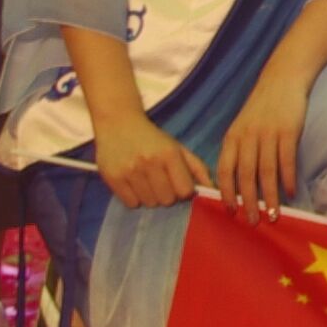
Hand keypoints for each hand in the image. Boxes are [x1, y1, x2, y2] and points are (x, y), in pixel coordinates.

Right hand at [91, 104, 206, 210]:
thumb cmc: (152, 138)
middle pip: (167, 200)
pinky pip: (131, 203)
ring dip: (151, 197)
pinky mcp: (113, 178)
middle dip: (168, 195)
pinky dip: (135, 198)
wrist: (118, 123)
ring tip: (147, 181)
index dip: (184, 190)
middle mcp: (150, 163)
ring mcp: (130, 171)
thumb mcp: (177, 148)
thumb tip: (214, 189)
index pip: (185, 191)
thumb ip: (197, 168)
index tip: (178, 183)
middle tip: (161, 182)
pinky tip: (134, 184)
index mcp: (169, 154)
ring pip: (150, 203)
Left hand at [215, 71, 310, 211]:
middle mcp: (247, 137)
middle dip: (248, 202)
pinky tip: (291, 192)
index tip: (231, 211)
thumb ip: (238, 150)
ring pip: (266, 172)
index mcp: (232, 138)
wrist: (283, 79)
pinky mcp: (288, 131)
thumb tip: (236, 182)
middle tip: (252, 221)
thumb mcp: (242, 126)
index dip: (227, 192)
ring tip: (274, 215)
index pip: (225, 170)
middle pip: (246, 176)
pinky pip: (287, 160)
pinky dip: (288, 178)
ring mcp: (268, 134)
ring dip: (270, 196)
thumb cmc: (262, 107)